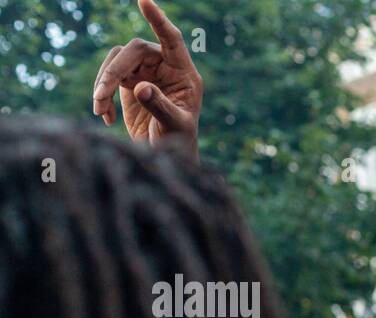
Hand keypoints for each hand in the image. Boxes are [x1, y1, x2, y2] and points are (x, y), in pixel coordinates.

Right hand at [92, 0, 202, 156]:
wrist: (166, 154)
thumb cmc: (178, 140)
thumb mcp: (174, 126)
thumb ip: (160, 106)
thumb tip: (140, 87)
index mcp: (184, 73)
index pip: (172, 39)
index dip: (158, 20)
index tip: (143, 0)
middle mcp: (164, 67)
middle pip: (133, 52)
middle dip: (113, 72)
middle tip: (100, 97)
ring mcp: (145, 72)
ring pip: (116, 62)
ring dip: (103, 84)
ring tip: (99, 110)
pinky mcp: (129, 81)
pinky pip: (108, 77)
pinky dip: (102, 95)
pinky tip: (105, 117)